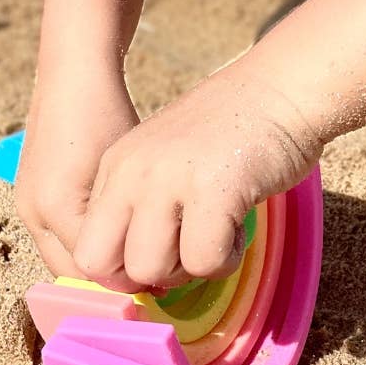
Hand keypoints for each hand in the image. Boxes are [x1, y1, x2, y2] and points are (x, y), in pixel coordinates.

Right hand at [15, 64, 139, 278]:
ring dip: (99, 259)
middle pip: (73, 273)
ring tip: (137, 248)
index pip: (93, 271)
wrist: (73, 74)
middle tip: (154, 269)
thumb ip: (131, 223)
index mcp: (55, 207)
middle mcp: (32, 213)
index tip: (166, 272)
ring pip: (65, 257)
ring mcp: (27, 205)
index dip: (130, 277)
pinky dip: (87, 241)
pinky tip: (118, 227)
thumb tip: (154, 268)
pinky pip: (59, 237)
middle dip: (111, 276)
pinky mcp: (31, 195)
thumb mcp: (125, 173)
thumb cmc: (106, 114)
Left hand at [72, 59, 322, 291]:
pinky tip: (238, 227)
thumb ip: (141, 205)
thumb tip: (136, 274)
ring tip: (216, 234)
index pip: (85, 250)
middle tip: (188, 249)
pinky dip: (226, 259)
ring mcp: (167, 179)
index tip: (160, 259)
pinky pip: (203, 261)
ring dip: (189, 268)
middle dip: (150, 276)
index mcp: (114, 167)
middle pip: (108, 266)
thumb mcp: (163, 159)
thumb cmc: (230, 133)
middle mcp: (131, 172)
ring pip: (150, 269)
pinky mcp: (211, 189)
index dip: (120, 271)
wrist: (279, 88)